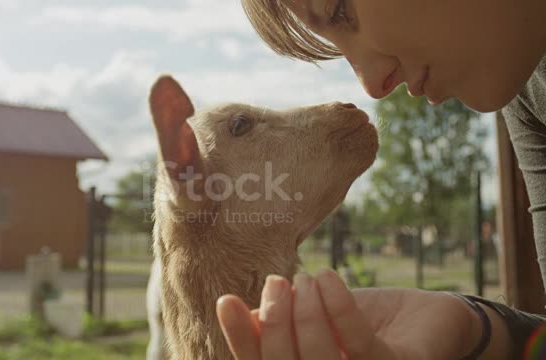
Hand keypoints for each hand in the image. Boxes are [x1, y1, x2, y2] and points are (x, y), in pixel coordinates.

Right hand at [217, 269, 488, 359]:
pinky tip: (329, 278)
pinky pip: (360, 344)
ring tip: (306, 278)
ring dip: (306, 311)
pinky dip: (339, 307)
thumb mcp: (319, 317)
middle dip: (275, 321)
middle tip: (277, 281)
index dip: (242, 339)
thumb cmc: (368, 320)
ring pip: (319, 358)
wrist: (429, 318)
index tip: (226, 300)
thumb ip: (285, 321)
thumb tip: (245, 311)